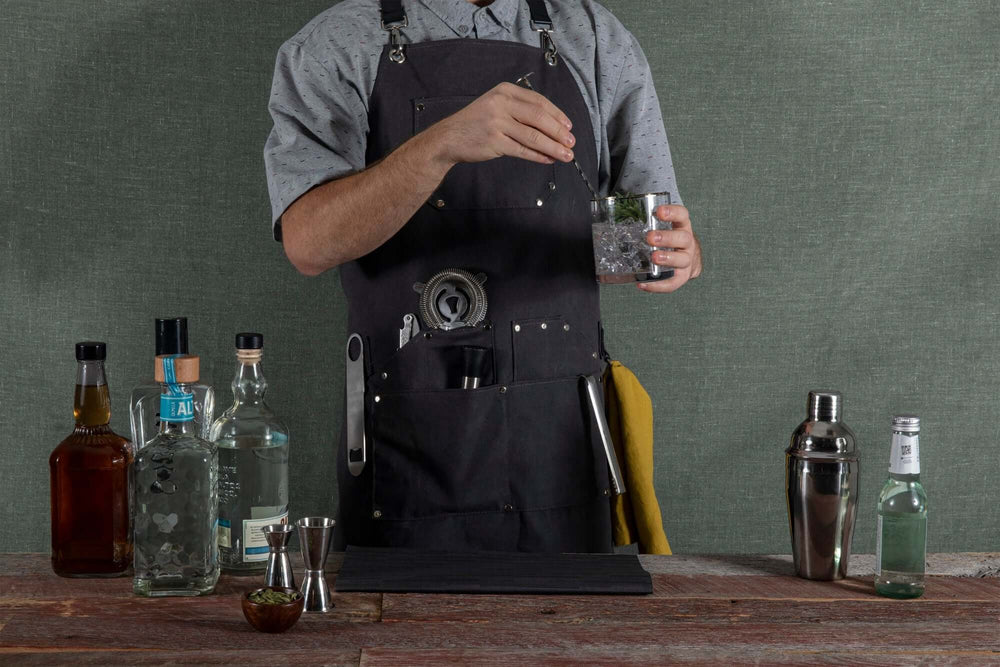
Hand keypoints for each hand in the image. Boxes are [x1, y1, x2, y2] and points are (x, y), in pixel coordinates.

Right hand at [419, 82, 576, 167]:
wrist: (449, 137)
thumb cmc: (475, 123)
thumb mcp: (496, 105)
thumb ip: (519, 110)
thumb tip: (551, 125)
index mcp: (505, 91)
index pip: (539, 102)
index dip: (557, 115)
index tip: (568, 126)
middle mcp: (501, 104)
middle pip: (539, 118)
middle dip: (559, 132)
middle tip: (571, 142)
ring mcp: (497, 123)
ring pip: (534, 136)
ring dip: (553, 147)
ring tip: (565, 155)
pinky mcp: (494, 142)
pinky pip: (522, 150)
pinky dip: (538, 156)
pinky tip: (548, 159)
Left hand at [640, 205, 701, 292]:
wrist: (687, 259)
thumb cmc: (668, 242)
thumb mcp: (661, 229)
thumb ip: (639, 228)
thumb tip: (602, 237)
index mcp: (681, 227)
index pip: (682, 215)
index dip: (673, 212)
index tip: (659, 211)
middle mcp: (687, 243)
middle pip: (683, 238)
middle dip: (666, 238)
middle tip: (650, 237)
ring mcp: (686, 260)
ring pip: (682, 259)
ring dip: (667, 258)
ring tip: (654, 258)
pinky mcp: (682, 276)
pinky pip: (673, 283)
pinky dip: (658, 285)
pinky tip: (643, 284)